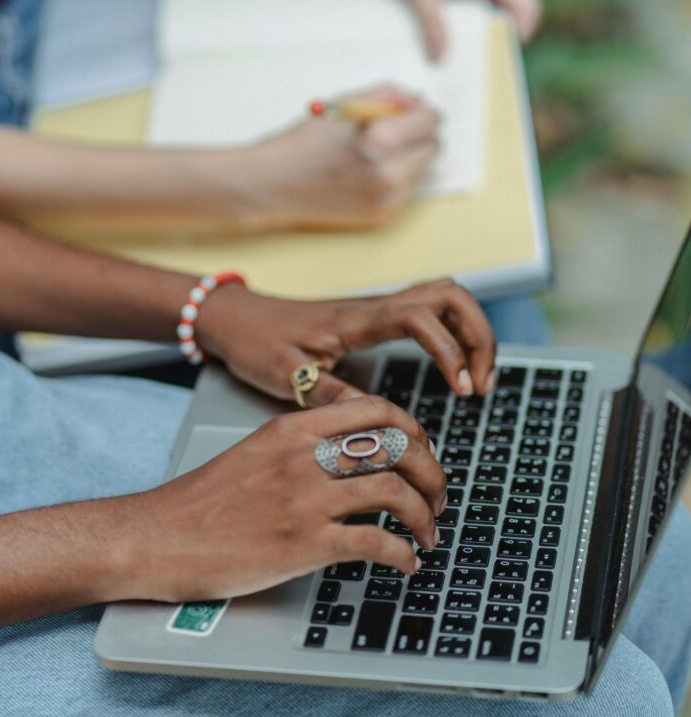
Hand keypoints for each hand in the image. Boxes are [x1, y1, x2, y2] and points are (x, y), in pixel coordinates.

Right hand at [121, 396, 445, 602]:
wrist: (157, 538)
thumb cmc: (201, 503)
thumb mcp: (254, 453)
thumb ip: (301, 447)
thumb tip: (351, 457)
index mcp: (293, 428)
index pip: (377, 410)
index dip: (415, 432)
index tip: (423, 454)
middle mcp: (304, 456)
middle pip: (398, 448)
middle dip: (432, 473)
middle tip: (439, 497)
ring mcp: (306, 499)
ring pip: (396, 492)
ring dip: (426, 517)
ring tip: (429, 534)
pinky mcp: (305, 543)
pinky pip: (377, 543)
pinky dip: (405, 554)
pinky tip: (406, 564)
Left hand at [198, 277, 495, 406]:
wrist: (234, 318)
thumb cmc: (256, 343)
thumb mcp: (287, 377)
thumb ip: (332, 396)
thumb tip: (377, 421)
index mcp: (355, 320)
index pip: (421, 318)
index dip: (450, 351)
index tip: (461, 389)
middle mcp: (374, 307)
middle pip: (450, 295)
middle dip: (479, 337)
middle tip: (481, 384)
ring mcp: (378, 308)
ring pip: (446, 297)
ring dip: (472, 332)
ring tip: (477, 378)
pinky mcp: (376, 317)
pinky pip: (431, 310)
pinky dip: (454, 334)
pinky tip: (454, 368)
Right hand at [241, 87, 438, 230]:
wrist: (274, 185)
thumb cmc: (303, 144)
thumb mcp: (344, 107)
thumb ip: (386, 97)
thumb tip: (417, 101)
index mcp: (380, 140)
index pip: (429, 121)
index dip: (422, 112)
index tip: (414, 111)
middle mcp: (388, 173)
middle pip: (432, 147)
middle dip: (417, 135)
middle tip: (394, 131)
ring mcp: (387, 199)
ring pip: (421, 170)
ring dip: (408, 158)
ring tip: (374, 154)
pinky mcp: (381, 215)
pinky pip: (406, 190)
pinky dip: (395, 179)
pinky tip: (367, 173)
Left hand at [375, 0, 541, 58]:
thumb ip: (431, 24)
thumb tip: (440, 59)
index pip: (524, 5)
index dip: (516, 37)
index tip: (496, 63)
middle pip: (525, 10)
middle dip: (508, 37)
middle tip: (484, 65)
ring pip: (517, 9)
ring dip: (501, 31)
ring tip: (477, 52)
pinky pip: (506, 5)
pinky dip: (493, 23)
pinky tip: (472, 38)